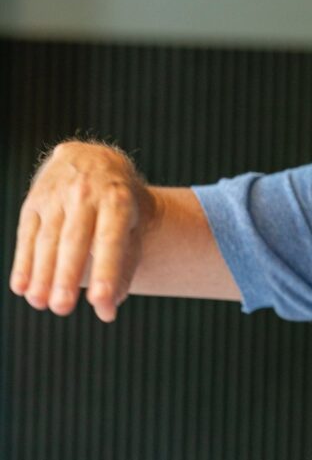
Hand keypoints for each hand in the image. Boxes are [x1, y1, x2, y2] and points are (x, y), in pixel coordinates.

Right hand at [9, 141, 154, 321]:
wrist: (94, 159)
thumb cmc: (121, 205)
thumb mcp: (134, 227)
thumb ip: (125, 267)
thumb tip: (108, 309)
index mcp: (118, 199)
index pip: (111, 239)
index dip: (106, 271)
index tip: (101, 301)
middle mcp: (86, 193)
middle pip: (74, 240)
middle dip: (67, 276)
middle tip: (62, 308)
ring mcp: (56, 194)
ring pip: (47, 238)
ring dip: (42, 274)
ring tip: (40, 303)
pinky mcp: (34, 200)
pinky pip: (26, 234)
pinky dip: (23, 262)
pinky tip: (21, 287)